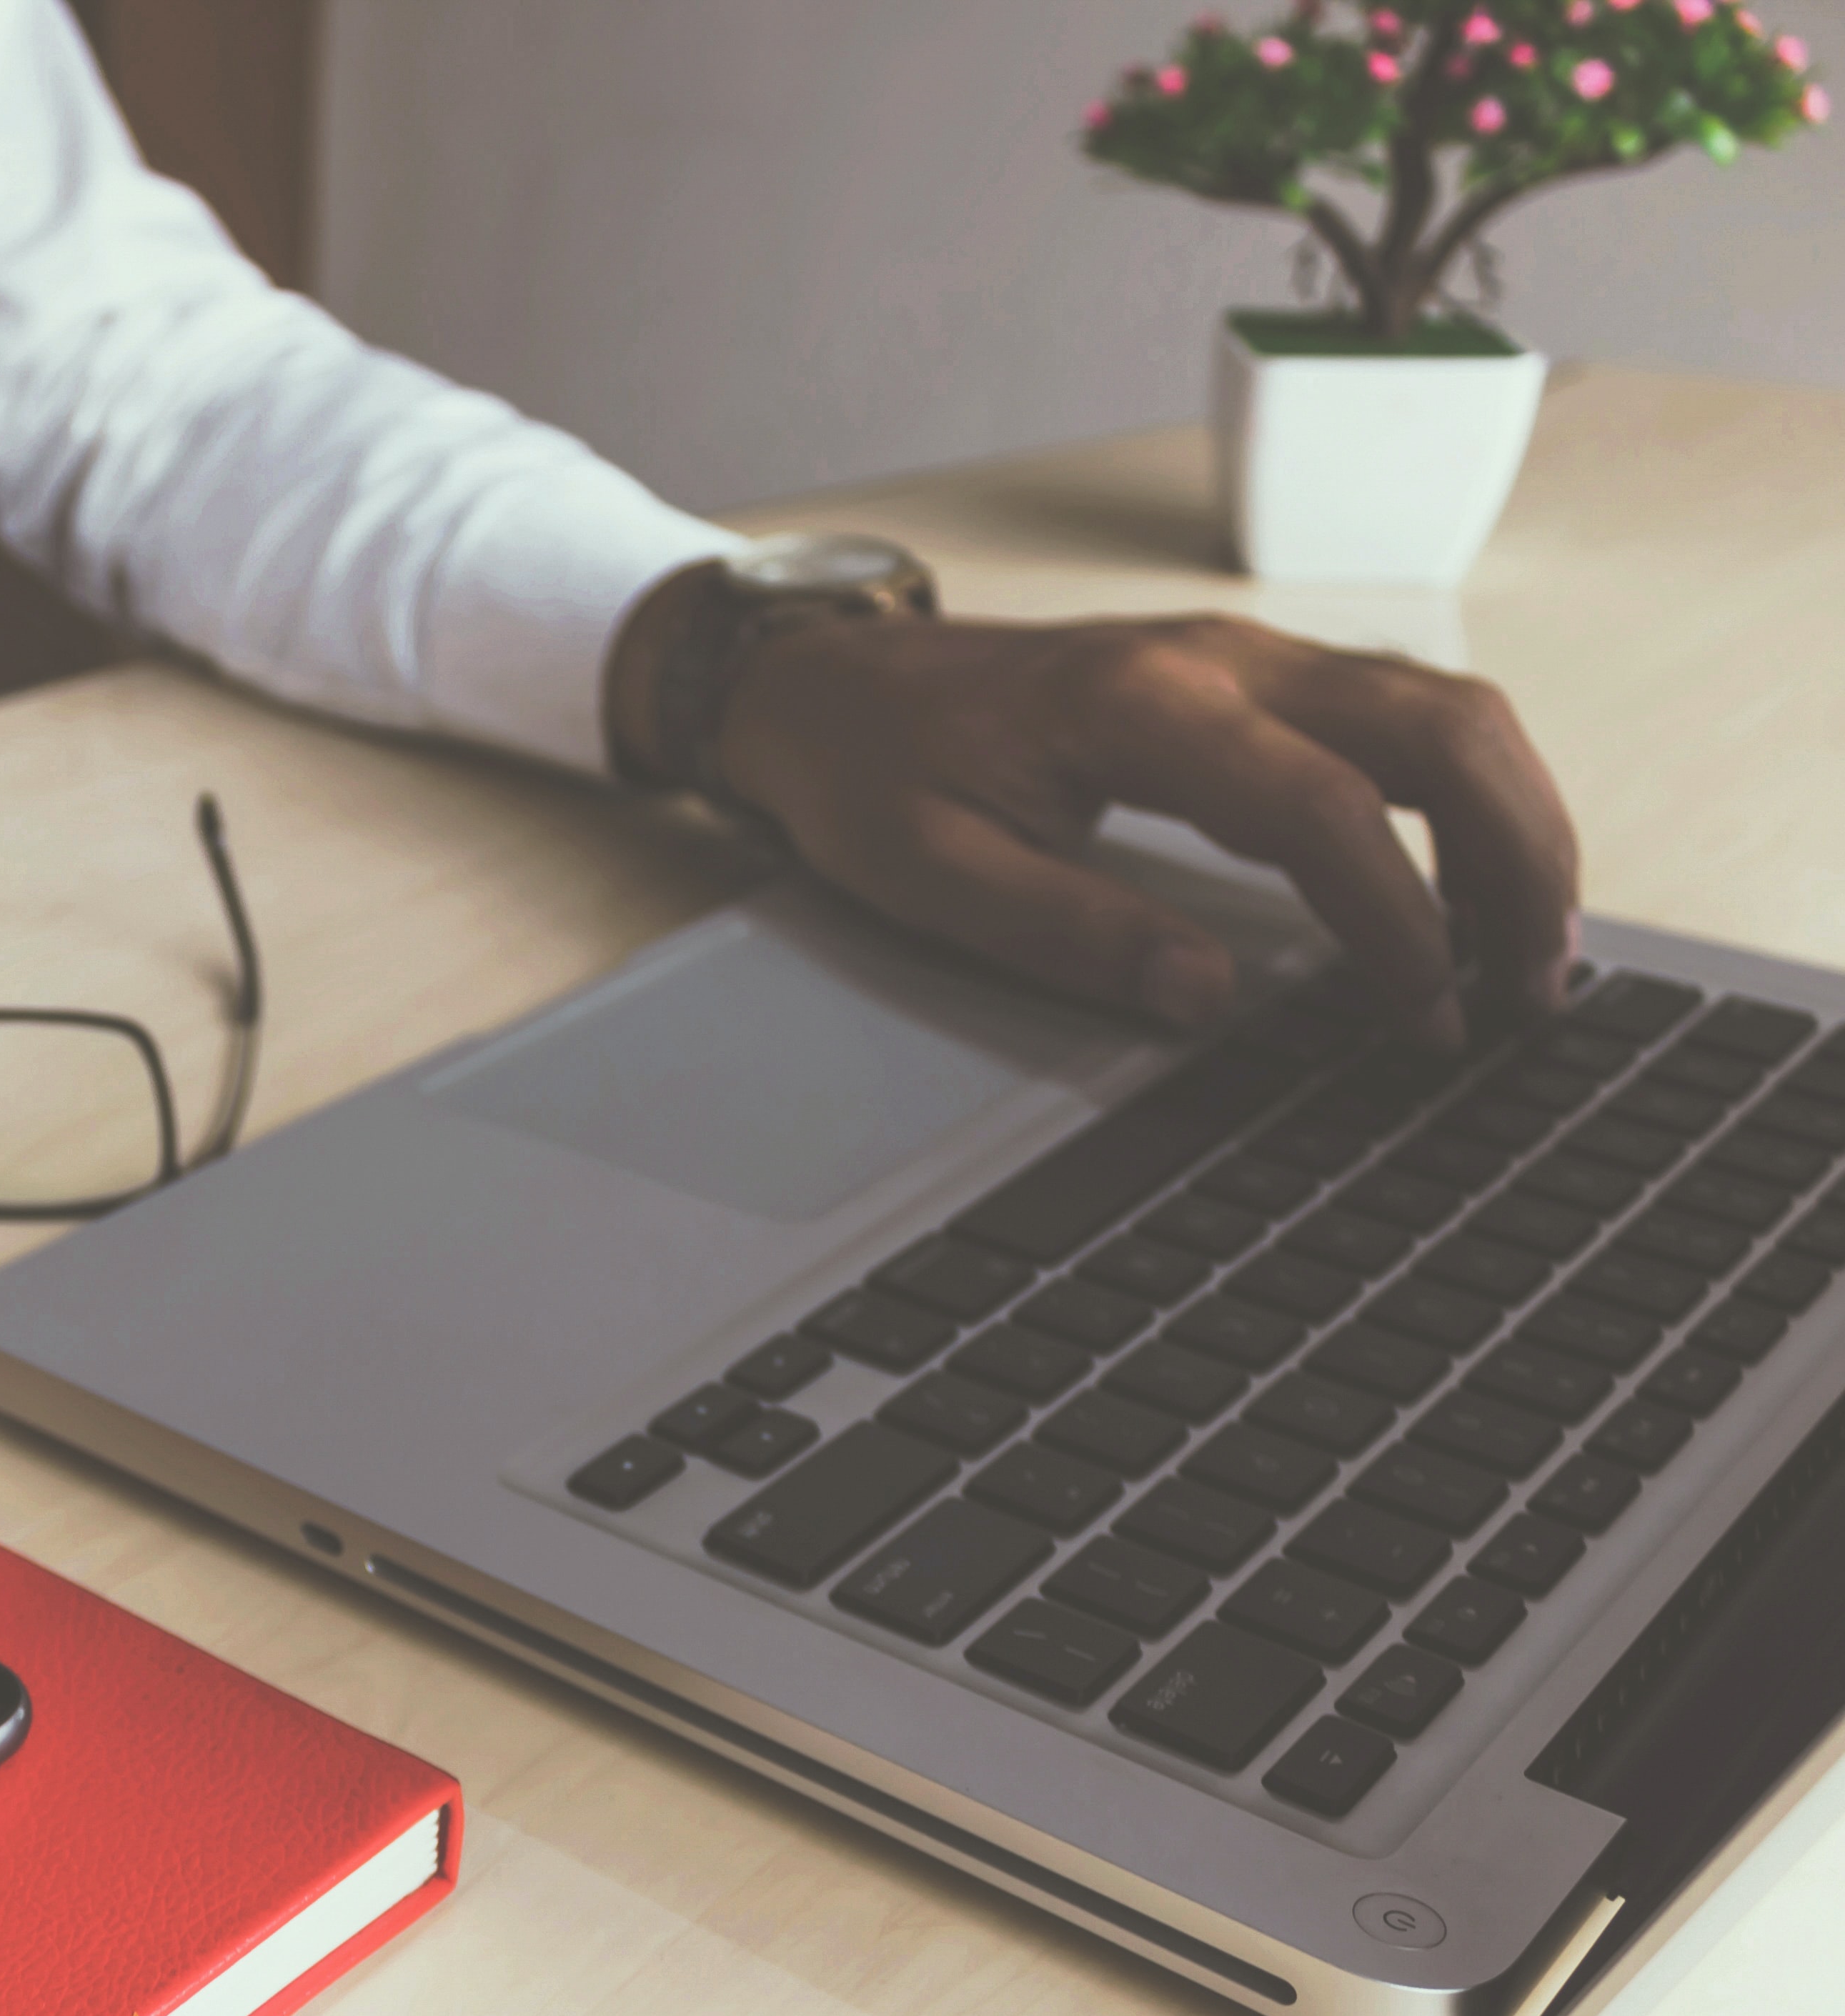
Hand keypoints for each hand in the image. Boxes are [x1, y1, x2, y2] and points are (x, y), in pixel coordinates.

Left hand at [703, 613, 1580, 1046]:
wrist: (823, 682)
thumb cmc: (868, 770)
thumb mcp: (931, 873)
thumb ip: (1068, 933)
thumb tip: (1203, 999)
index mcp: (1139, 707)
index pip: (1324, 808)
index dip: (1398, 920)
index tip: (1425, 1019)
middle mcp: (1217, 658)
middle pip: (1437, 726)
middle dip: (1516, 852)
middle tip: (1533, 986)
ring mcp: (1243, 656)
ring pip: (1440, 710)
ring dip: (1513, 820)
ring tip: (1532, 949)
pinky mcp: (1249, 677)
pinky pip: (1398, 718)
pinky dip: (1465, 795)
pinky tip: (1477, 882)